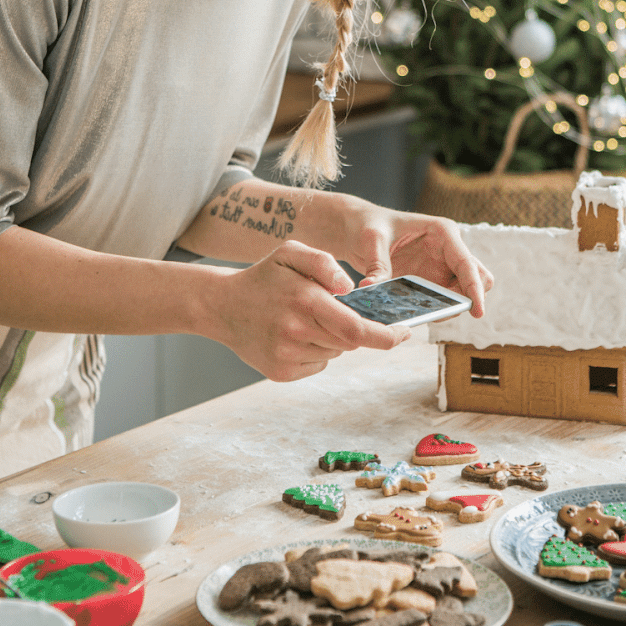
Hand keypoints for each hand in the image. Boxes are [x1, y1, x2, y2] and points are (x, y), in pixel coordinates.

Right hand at [204, 240, 410, 381]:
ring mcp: (287, 357)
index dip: (387, 335)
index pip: (357, 328)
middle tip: (338, 312)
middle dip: (355, 329)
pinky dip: (316, 351)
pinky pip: (318, 364)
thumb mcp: (291, 252)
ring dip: (333, 338)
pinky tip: (294, 335)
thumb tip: (350, 288)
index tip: (404, 333)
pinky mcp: (281, 373)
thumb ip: (324, 262)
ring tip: (306, 319)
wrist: (220, 306)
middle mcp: (296, 333)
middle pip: (350, 342)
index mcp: (305, 301)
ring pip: (335, 352)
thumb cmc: (264, 277)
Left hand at [341, 207, 493, 318]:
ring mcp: (442, 267)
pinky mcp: (431, 282)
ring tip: (422, 312)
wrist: (357, 228)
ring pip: (463, 293)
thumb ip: (377, 264)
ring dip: (450, 307)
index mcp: (442, 232)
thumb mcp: (372, 240)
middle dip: (468, 298)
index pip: (467, 263)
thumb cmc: (368, 224)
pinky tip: (416, 312)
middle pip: (478, 279)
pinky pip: (444, 301)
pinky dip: (436, 310)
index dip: (475, 288)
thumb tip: (371, 288)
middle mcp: (448, 250)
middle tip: (441, 312)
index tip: (478, 312)